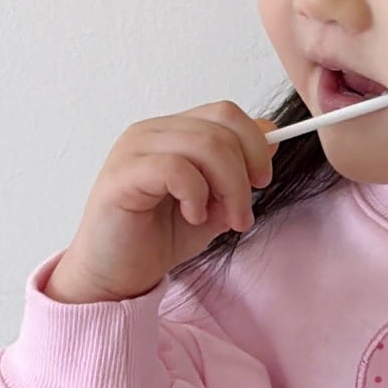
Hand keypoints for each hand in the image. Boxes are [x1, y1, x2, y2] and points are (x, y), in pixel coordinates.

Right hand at [45, 100, 280, 304]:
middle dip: (244, 174)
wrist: (117, 274)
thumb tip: (270, 136)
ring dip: (228, 188)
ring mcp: (134, 149)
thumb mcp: (214, 204)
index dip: (254, 144)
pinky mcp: (122, 175)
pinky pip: (175, 168)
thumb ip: (238, 172)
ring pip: (205, 145)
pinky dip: (196, 194)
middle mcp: (152, 132)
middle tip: (241, 215)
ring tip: (222, 221)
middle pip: (221, 127)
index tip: (262, 182)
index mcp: (173, 133)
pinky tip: (193, 216)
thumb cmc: (159, 238)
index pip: (225, 113)